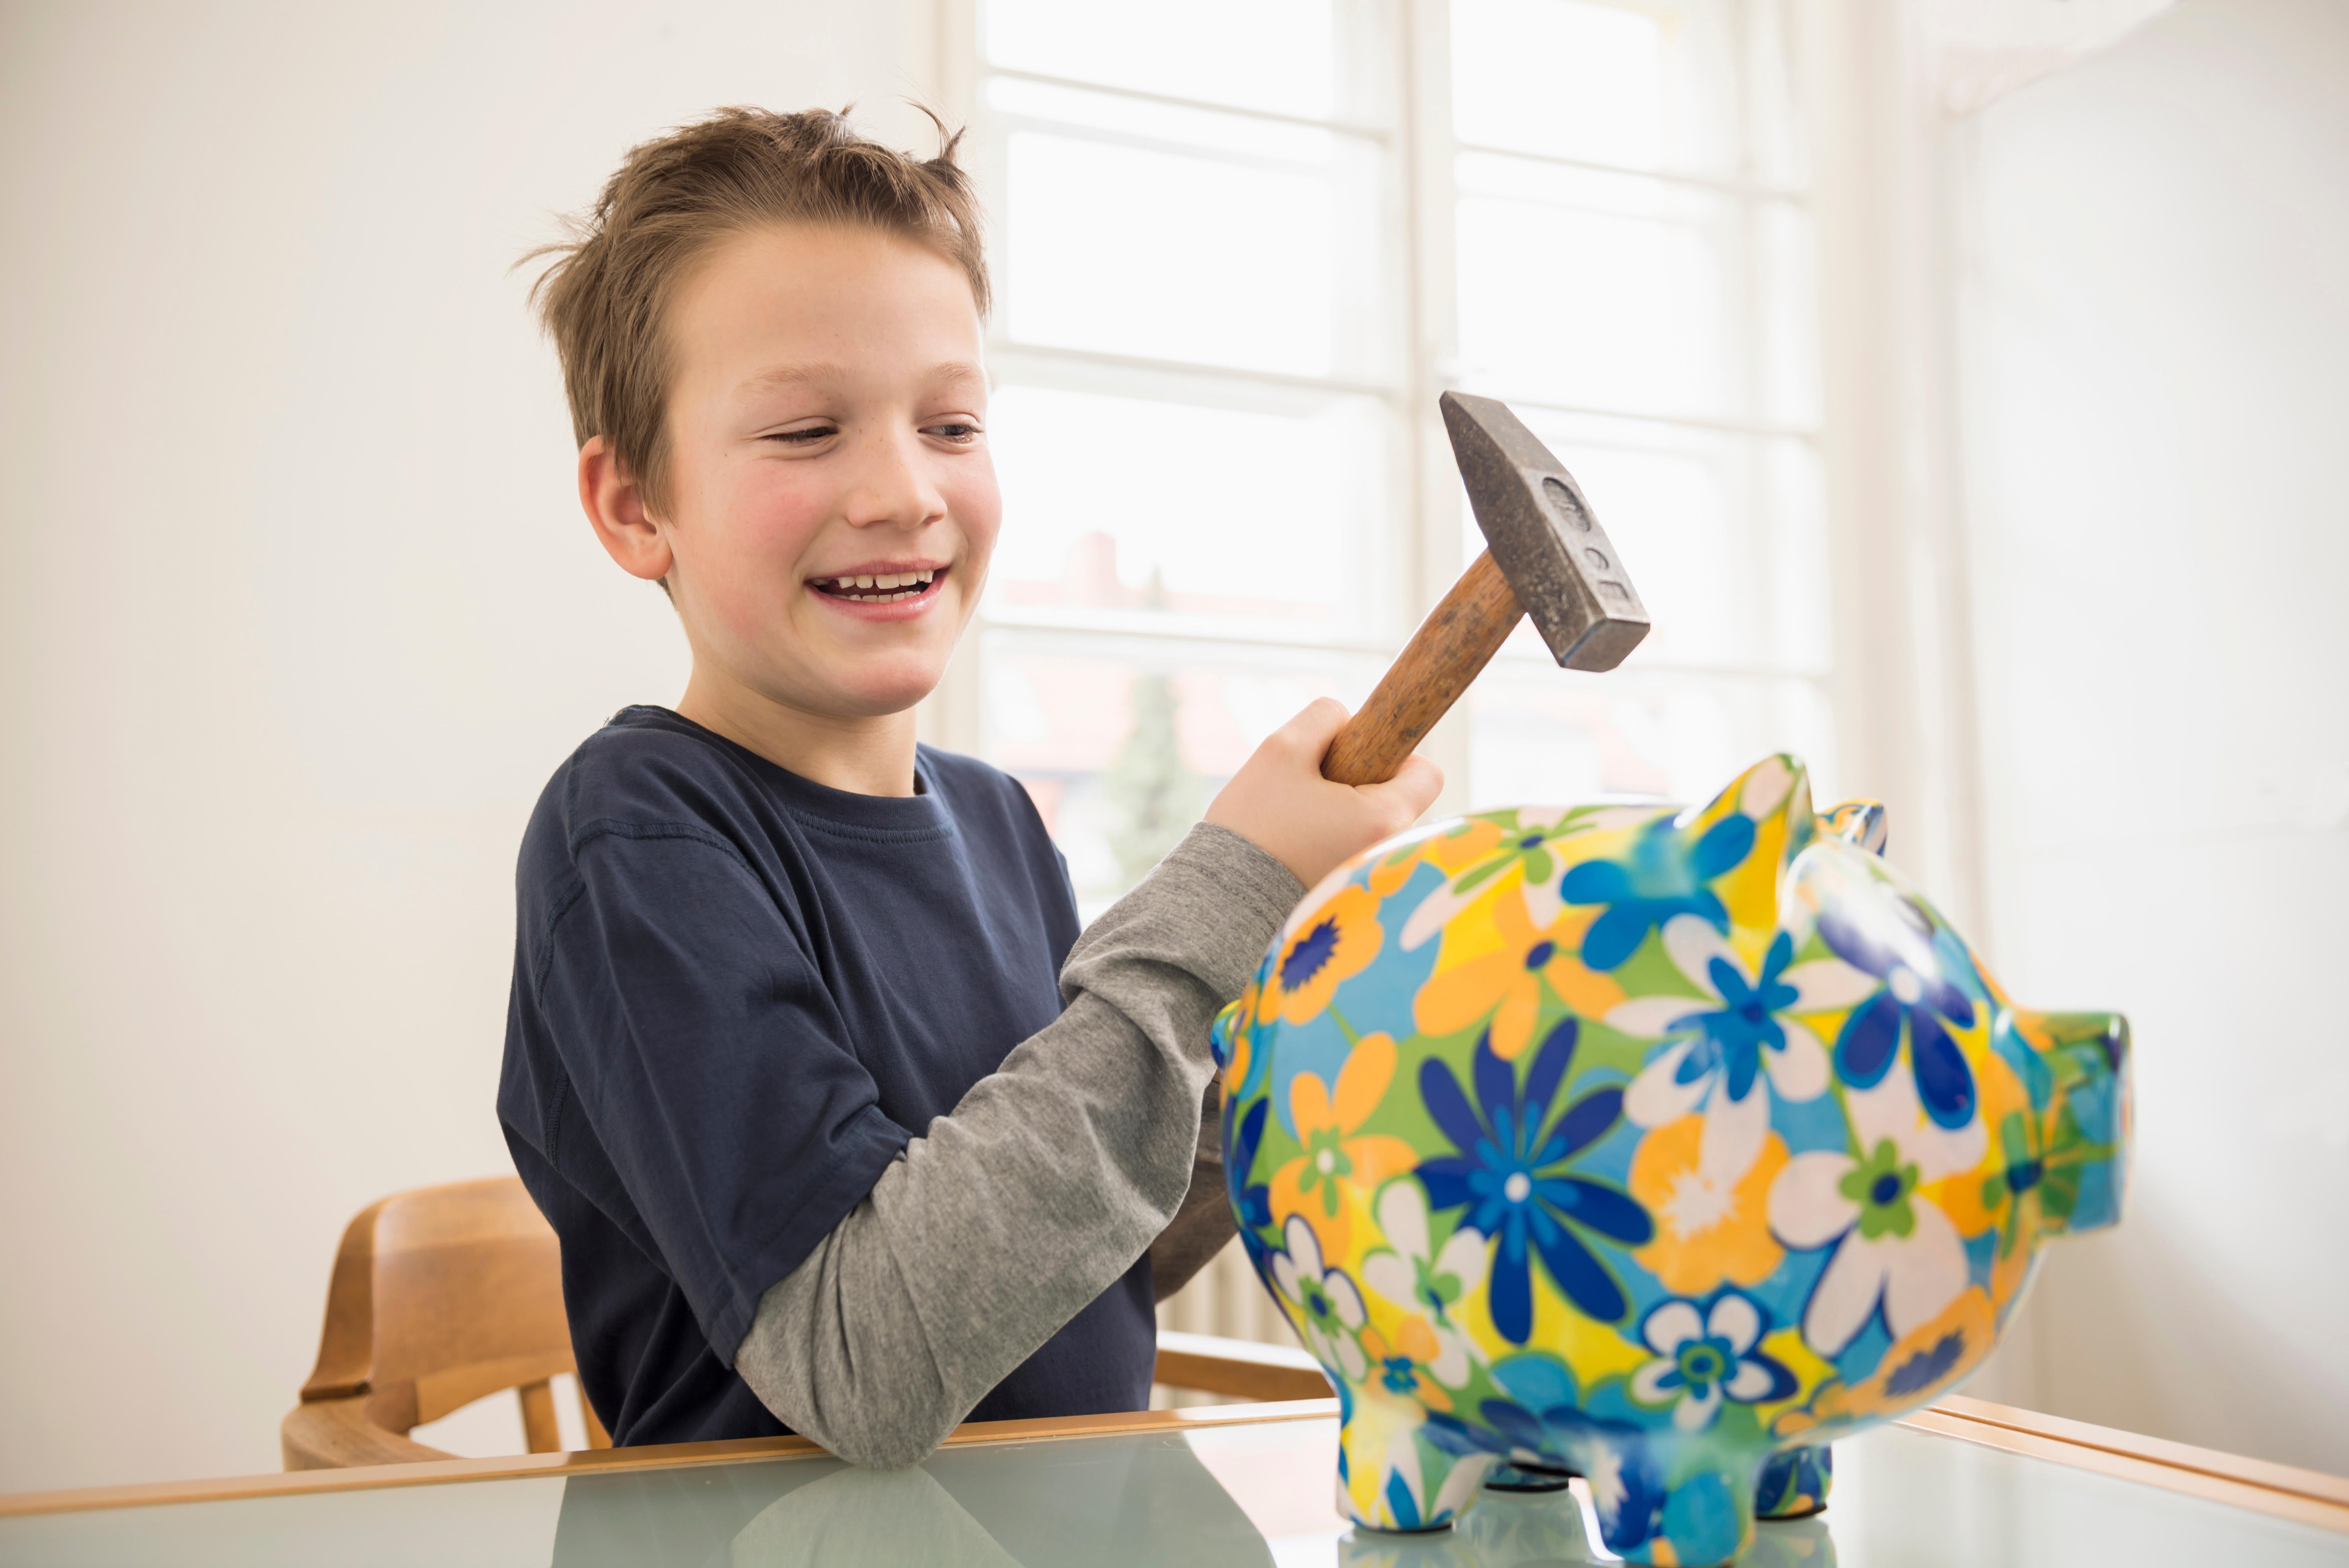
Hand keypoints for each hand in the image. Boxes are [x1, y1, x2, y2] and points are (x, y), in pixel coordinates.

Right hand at [1204, 698, 1443, 890]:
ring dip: (1352, 813)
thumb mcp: (1281, 749)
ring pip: (1379, 825)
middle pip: (1401, 798)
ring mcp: (1374, 878)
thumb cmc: (1252, 824)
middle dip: (1365, 784)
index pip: (1428, 774)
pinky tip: (1303, 844)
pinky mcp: (1353, 894)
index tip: (1356, 759)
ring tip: (1303, 821)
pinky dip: (1340, 840)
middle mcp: (1389, 853)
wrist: (1222, 899)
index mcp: (1383, 818)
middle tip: (1315, 793)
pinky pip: (1362, 850)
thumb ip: (1323, 718)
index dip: (1396, 755)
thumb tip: (1346, 721)